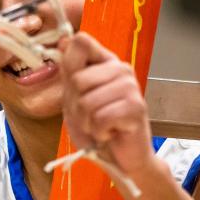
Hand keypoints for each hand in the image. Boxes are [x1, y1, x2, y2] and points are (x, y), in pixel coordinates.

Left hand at [60, 33, 156, 175]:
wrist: (118, 158)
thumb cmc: (96, 128)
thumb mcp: (74, 98)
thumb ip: (69, 71)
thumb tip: (63, 40)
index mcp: (105, 62)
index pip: (81, 42)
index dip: (70, 66)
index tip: (77, 90)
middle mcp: (120, 69)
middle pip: (77, 79)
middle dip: (76, 107)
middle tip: (91, 117)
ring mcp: (130, 86)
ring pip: (87, 102)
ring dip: (87, 123)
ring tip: (101, 126)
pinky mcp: (136, 107)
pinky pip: (100, 118)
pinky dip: (99, 132)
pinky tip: (110, 133)